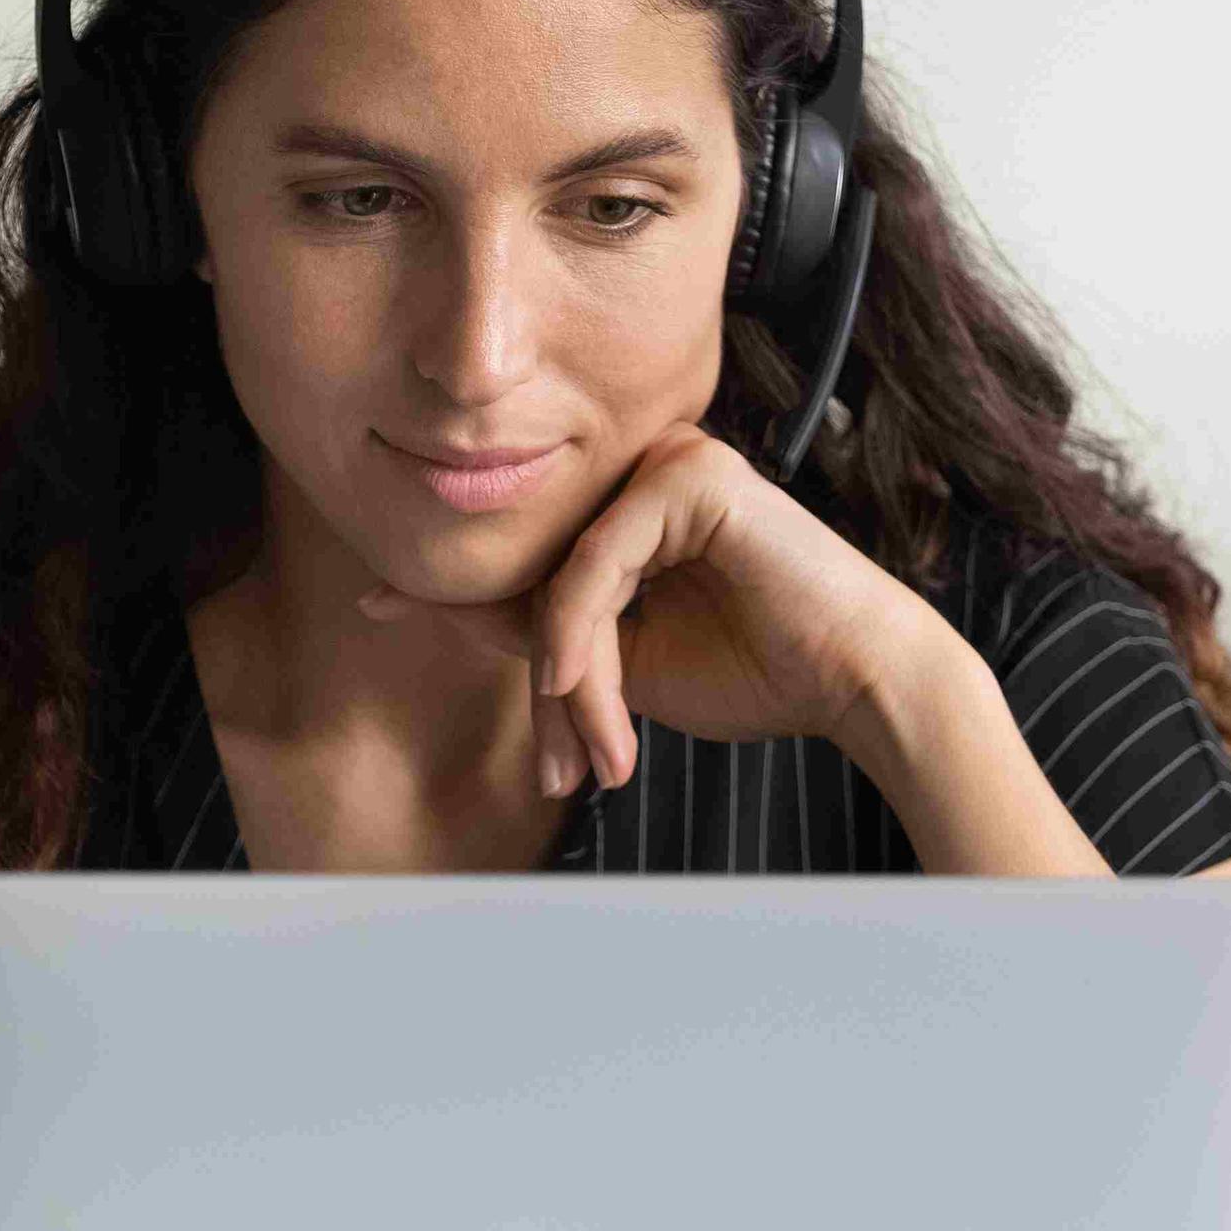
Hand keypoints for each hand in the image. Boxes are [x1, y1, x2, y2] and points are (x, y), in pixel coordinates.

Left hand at [359, 421, 943, 794]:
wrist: (856, 682)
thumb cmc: (757, 673)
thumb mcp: (623, 663)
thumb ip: (543, 632)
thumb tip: (432, 605)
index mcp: (631, 506)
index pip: (531, 552)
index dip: (454, 589)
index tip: (374, 603)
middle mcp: (644, 470)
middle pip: (541, 570)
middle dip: (545, 683)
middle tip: (561, 769)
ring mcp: (669, 462)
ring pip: (564, 576)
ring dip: (572, 678)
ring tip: (600, 751)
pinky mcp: (691, 475)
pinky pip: (595, 562)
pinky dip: (579, 632)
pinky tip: (580, 685)